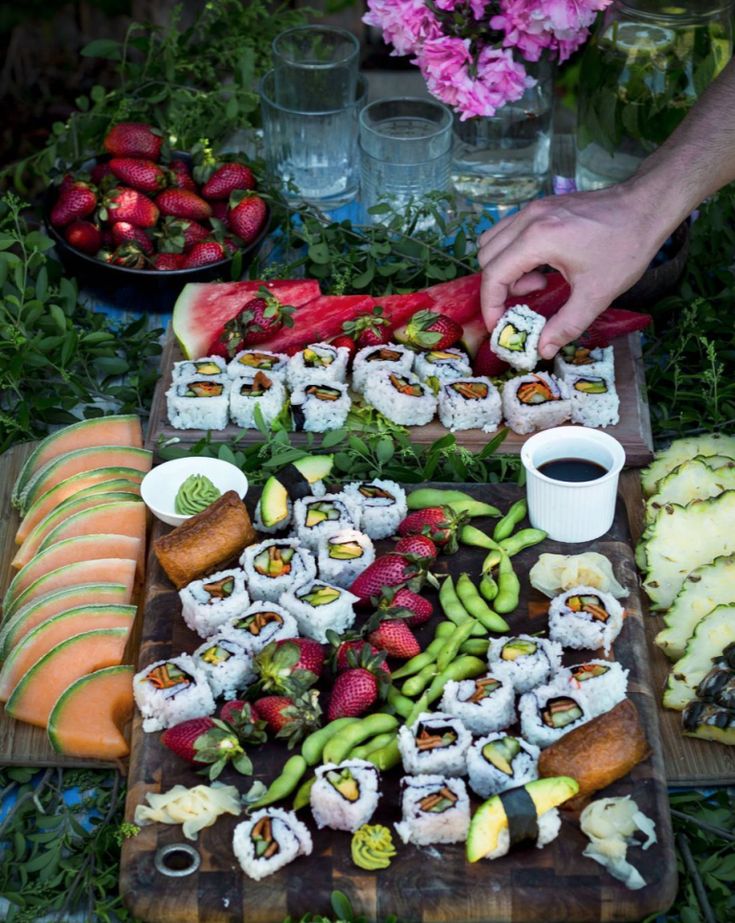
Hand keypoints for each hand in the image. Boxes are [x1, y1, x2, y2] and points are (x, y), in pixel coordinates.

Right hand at [476, 183, 665, 357]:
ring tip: (538, 280)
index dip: (491, 305)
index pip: (493, 275)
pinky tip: (544, 264)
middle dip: (499, 287)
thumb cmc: (625, 246)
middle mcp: (529, 219)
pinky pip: (509, 232)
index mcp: (538, 238)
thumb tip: (542, 349)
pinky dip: (515, 253)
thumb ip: (566, 325)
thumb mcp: (596, 294)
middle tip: (529, 299)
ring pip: (493, 242)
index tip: (500, 325)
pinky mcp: (540, 207)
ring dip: (505, 268)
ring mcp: (533, 209)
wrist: (646, 206)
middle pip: (486, 258)